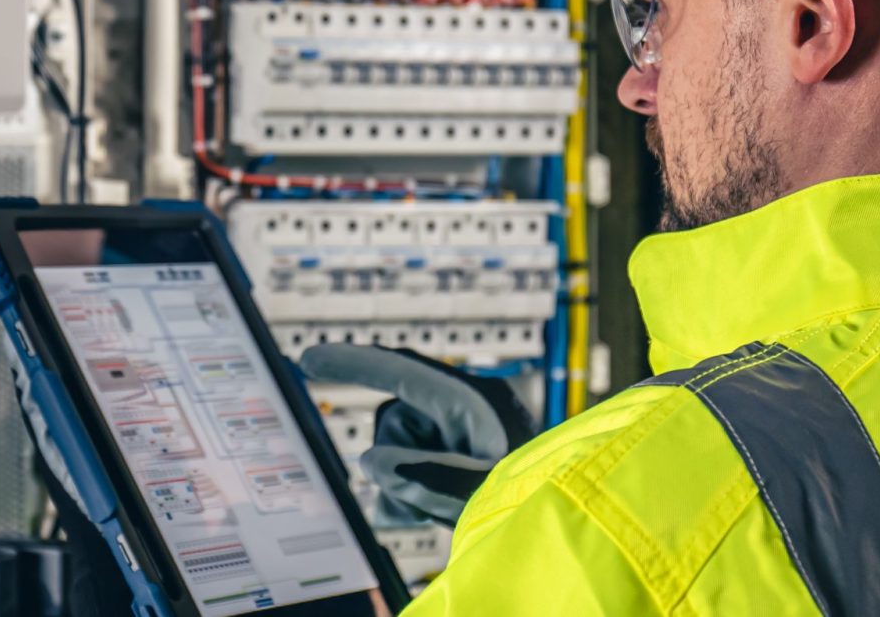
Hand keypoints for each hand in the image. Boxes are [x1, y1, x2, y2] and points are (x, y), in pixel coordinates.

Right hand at [298, 344, 533, 524]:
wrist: (570, 519)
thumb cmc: (536, 500)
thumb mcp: (478, 491)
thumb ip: (421, 476)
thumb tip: (372, 462)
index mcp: (475, 402)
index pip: (400, 371)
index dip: (351, 364)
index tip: (308, 359)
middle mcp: (468, 411)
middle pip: (398, 422)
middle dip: (396, 462)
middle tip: (419, 500)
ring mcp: (466, 434)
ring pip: (402, 449)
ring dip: (406, 485)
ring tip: (435, 513)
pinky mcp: (465, 457)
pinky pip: (416, 467)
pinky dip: (413, 492)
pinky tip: (429, 515)